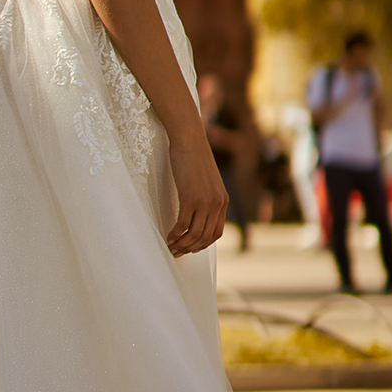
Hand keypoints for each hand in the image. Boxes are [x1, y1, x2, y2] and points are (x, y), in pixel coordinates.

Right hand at [165, 133, 228, 256]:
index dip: (202, 245)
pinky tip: (168, 236)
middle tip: (177, 252)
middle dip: (190, 248)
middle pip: (205, 237)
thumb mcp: (206, 180)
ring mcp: (205, 201)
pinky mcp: (190, 198)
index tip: (190, 248)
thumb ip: (207, 196)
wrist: (190, 140)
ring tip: (171, 247)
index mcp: (223, 201)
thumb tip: (198, 211)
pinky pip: (183, 224)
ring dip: (181, 244)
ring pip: (194, 233)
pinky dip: (175, 234)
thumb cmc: (194, 157)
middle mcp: (217, 204)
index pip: (216, 233)